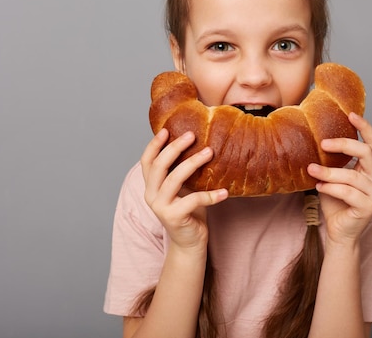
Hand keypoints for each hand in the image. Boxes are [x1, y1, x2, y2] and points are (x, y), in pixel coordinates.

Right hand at [140, 129, 228, 251]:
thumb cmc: (189, 210)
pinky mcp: (174, 217)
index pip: (147, 161)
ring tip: (210, 152)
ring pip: (174, 179)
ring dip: (193, 163)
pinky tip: (225, 191)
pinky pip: (193, 200)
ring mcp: (161, 207)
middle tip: (192, 135)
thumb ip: (182, 171)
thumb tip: (199, 143)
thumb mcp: (184, 188)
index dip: (154, 145)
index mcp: (151, 186)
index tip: (166, 130)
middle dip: (175, 148)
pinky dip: (211, 195)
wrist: (190, 242)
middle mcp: (151, 195)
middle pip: (159, 166)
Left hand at [307, 113, 371, 245]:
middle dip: (344, 145)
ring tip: (312, 169)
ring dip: (329, 171)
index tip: (350, 114)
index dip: (364, 127)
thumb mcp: (331, 178)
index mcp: (369, 169)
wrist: (339, 232)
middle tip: (322, 143)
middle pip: (366, 153)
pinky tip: (319, 187)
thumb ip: (330, 162)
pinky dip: (331, 188)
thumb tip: (311, 142)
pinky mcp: (369, 206)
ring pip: (352, 175)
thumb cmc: (335, 204)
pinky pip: (348, 192)